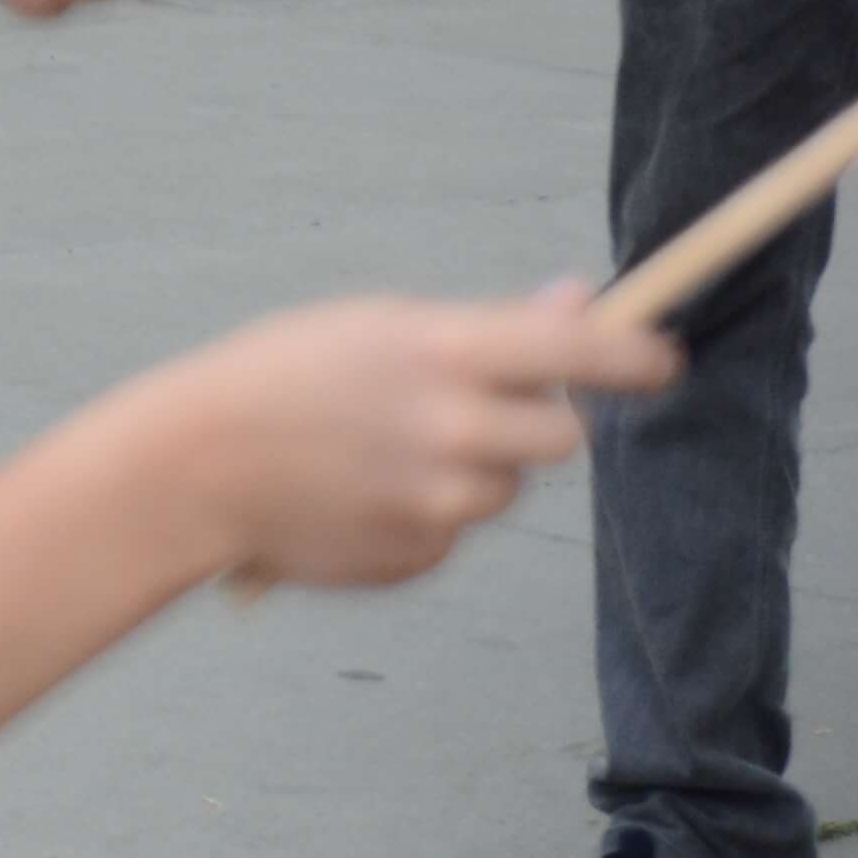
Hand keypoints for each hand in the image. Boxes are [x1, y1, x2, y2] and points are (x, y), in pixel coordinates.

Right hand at [150, 289, 674, 589]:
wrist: (193, 466)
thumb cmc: (278, 375)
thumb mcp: (373, 325)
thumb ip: (486, 326)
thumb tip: (578, 302)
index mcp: (441, 353)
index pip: (579, 355)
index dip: (635, 358)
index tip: (664, 358)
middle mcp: (453, 429)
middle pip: (562, 438)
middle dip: (533, 424)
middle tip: (472, 409)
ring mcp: (440, 501)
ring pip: (503, 489)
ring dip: (468, 470)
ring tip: (381, 452)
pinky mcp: (421, 555)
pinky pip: (453, 531)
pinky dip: (421, 512)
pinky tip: (356, 491)